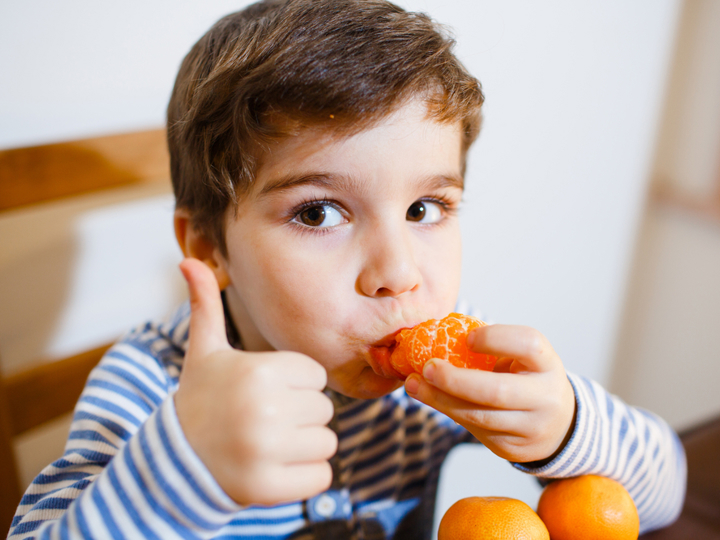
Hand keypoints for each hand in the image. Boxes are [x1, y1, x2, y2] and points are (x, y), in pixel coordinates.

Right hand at [174, 258, 336, 505]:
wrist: (174, 462)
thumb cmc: (200, 400)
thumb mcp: (203, 352)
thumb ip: (205, 306)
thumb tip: (187, 259)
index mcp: (258, 372)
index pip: (316, 376)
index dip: (295, 384)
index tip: (265, 392)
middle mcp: (264, 410)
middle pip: (324, 409)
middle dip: (300, 415)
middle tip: (264, 420)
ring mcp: (266, 452)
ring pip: (327, 443)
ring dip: (304, 446)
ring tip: (268, 443)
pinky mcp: (269, 489)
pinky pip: (322, 477)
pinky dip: (304, 476)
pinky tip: (273, 468)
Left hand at [404, 324, 575, 462]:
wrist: (558, 426)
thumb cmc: (528, 379)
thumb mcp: (523, 359)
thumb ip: (494, 349)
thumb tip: (436, 338)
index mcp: (547, 364)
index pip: (528, 344)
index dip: (496, 338)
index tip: (467, 338)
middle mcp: (545, 397)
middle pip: (497, 390)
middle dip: (455, 380)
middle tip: (426, 368)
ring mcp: (529, 427)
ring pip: (479, 416)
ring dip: (440, 399)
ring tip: (415, 385)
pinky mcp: (511, 448)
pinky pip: (474, 429)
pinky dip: (448, 411)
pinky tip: (431, 397)